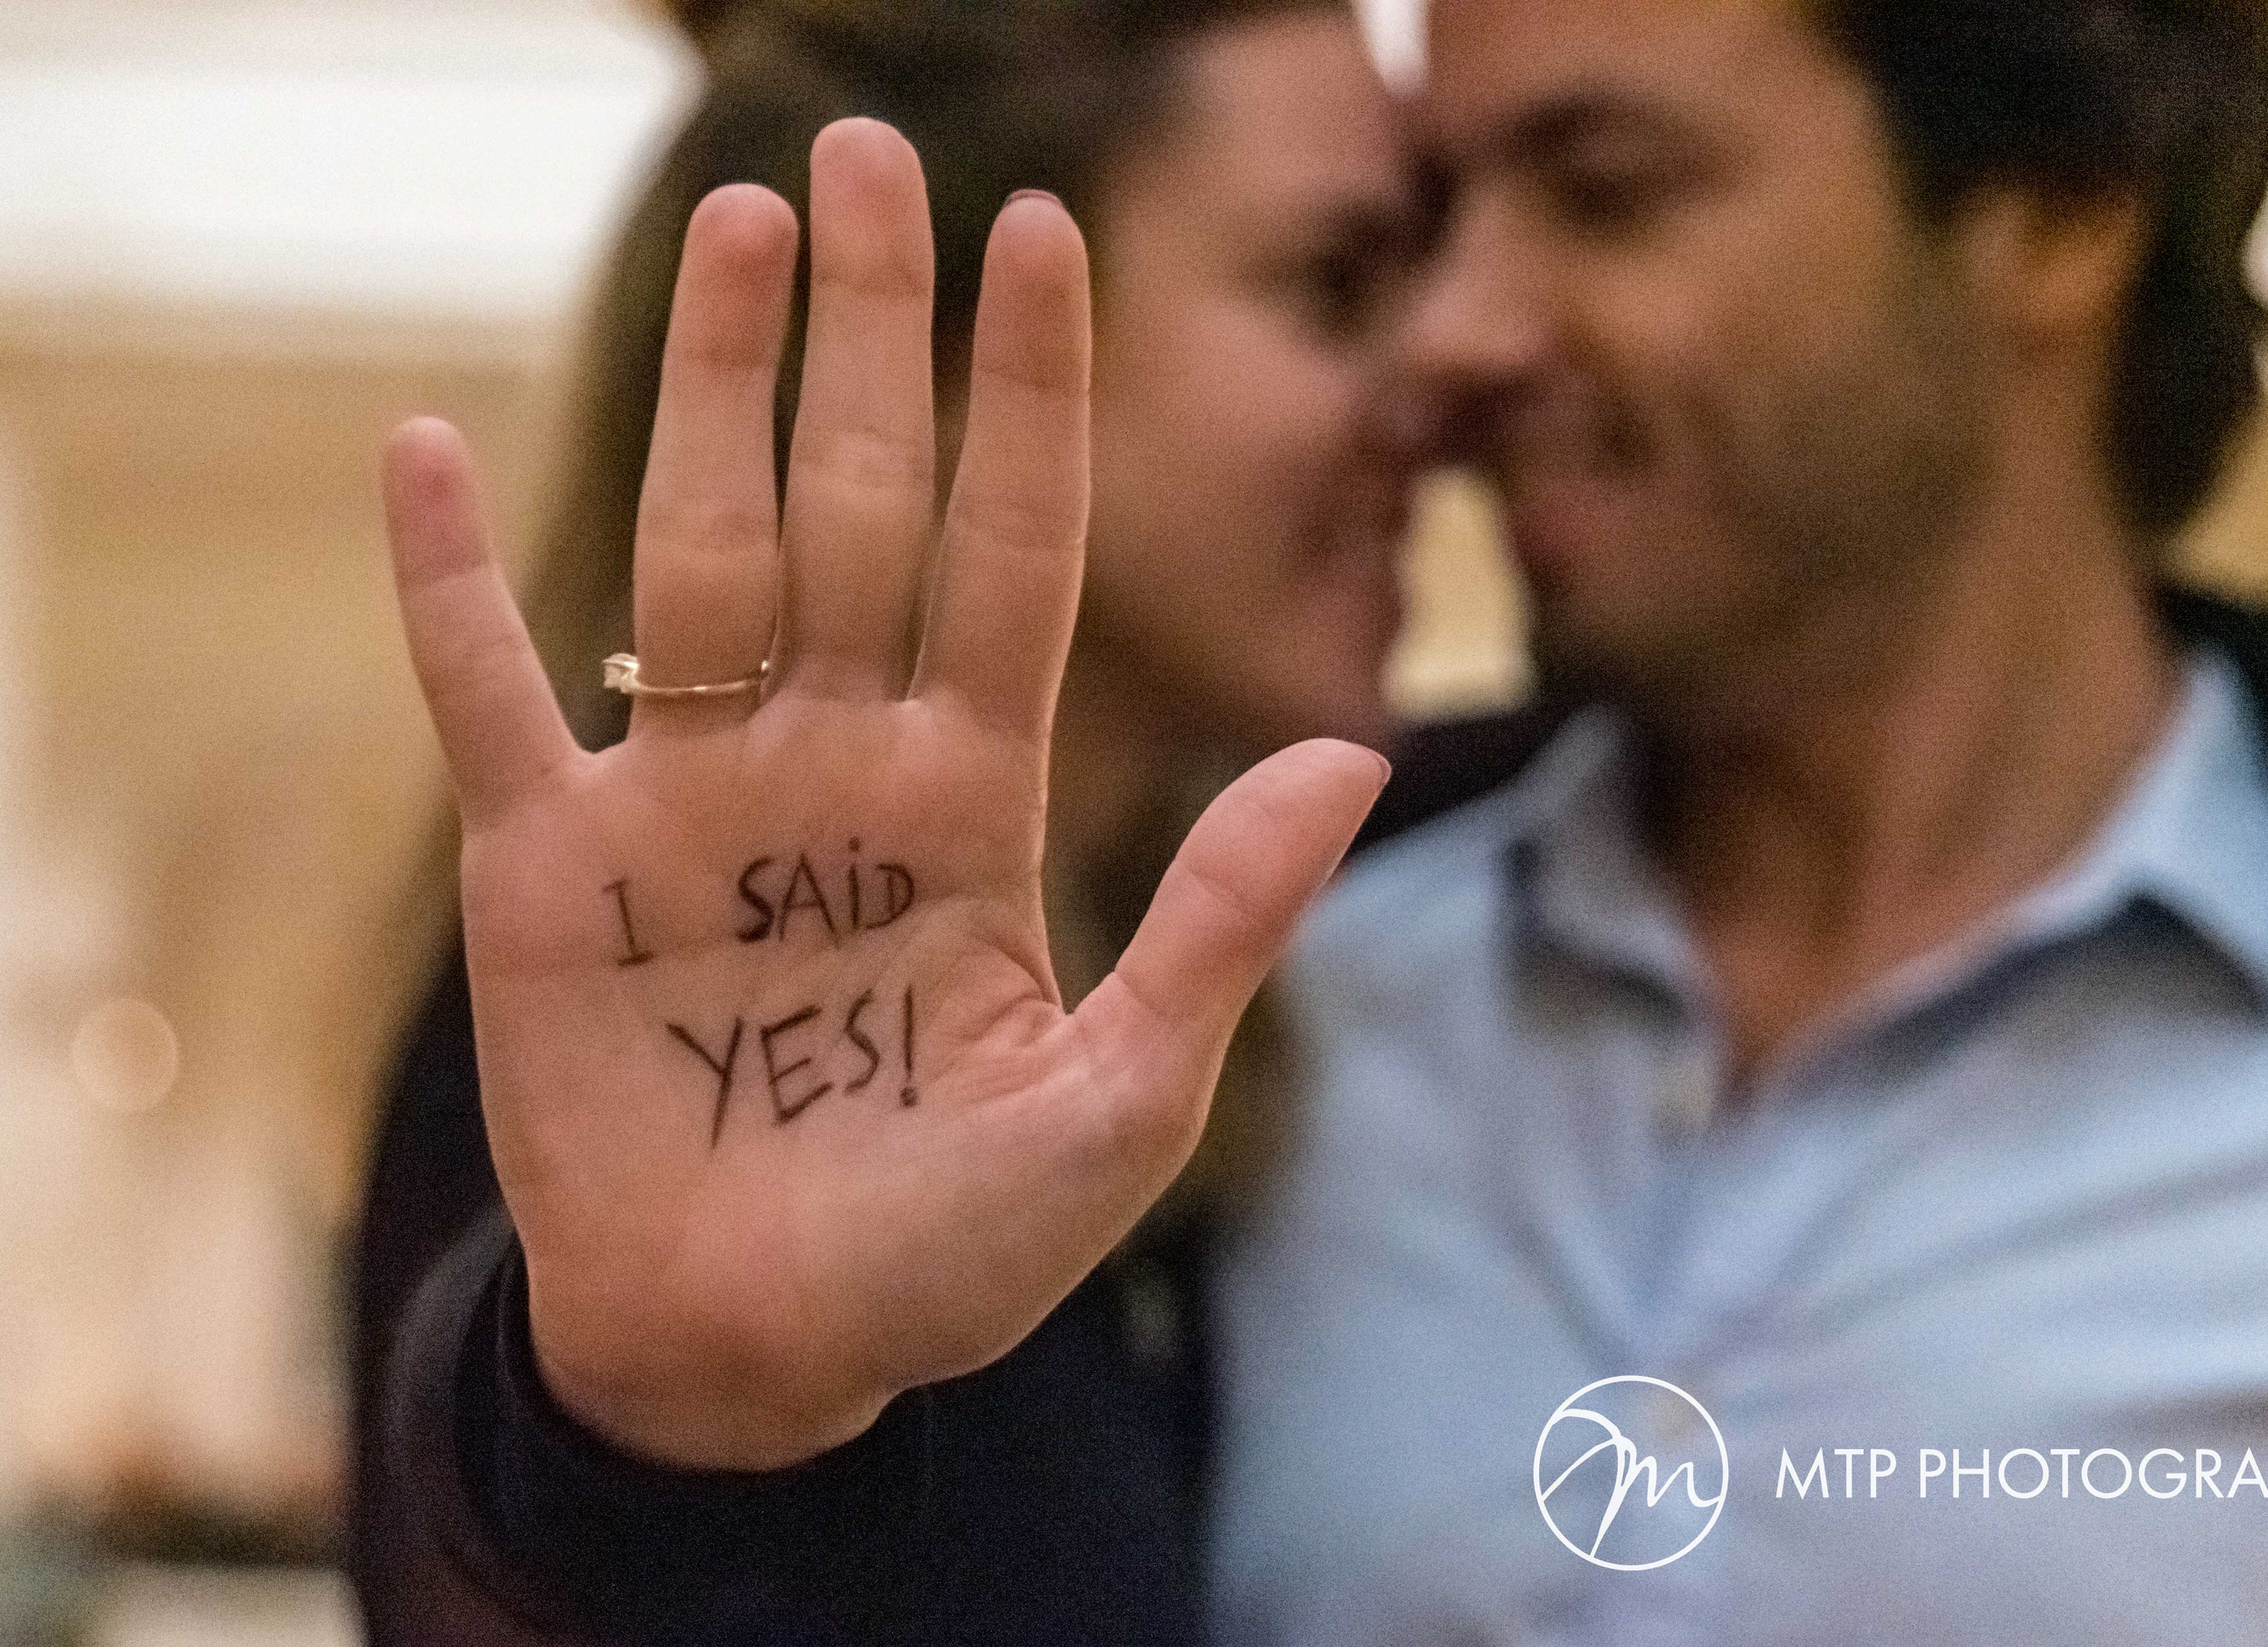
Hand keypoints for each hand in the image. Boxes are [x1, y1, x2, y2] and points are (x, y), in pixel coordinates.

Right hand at [380, 119, 1387, 1468]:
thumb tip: (1350, 754)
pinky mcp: (552, 874)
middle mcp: (834, 767)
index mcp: (975, 802)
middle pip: (858, 510)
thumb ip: (1220, 928)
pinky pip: (490, 698)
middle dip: (870, 340)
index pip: (1011, 557)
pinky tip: (423, 446)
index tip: (1044, 236)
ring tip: (744, 224)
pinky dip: (450, 585)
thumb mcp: (1121, 1105)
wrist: (764, 1359)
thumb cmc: (952, 1253)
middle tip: (872, 159)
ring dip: (713, 392)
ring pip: (701, 555)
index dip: (1027, 401)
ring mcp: (689, 805)